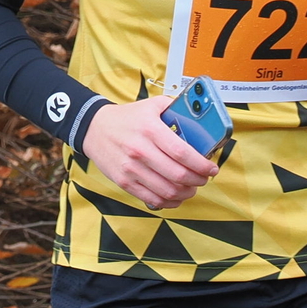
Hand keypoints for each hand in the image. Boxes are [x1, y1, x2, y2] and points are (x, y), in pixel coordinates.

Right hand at [83, 97, 219, 209]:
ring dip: (186, 193)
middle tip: (204, 178)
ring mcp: (131, 169)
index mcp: (150, 129)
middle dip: (198, 180)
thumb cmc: (127, 118)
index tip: (211, 168)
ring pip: (167, 190)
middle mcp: (140, 150)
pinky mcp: (125, 182)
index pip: (182, 153)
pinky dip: (169, 202)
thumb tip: (201, 118)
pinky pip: (152, 199)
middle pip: (178, 175)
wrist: (95, 129)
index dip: (201, 164)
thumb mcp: (152, 105)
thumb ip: (175, 109)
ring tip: (192, 187)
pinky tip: (176, 196)